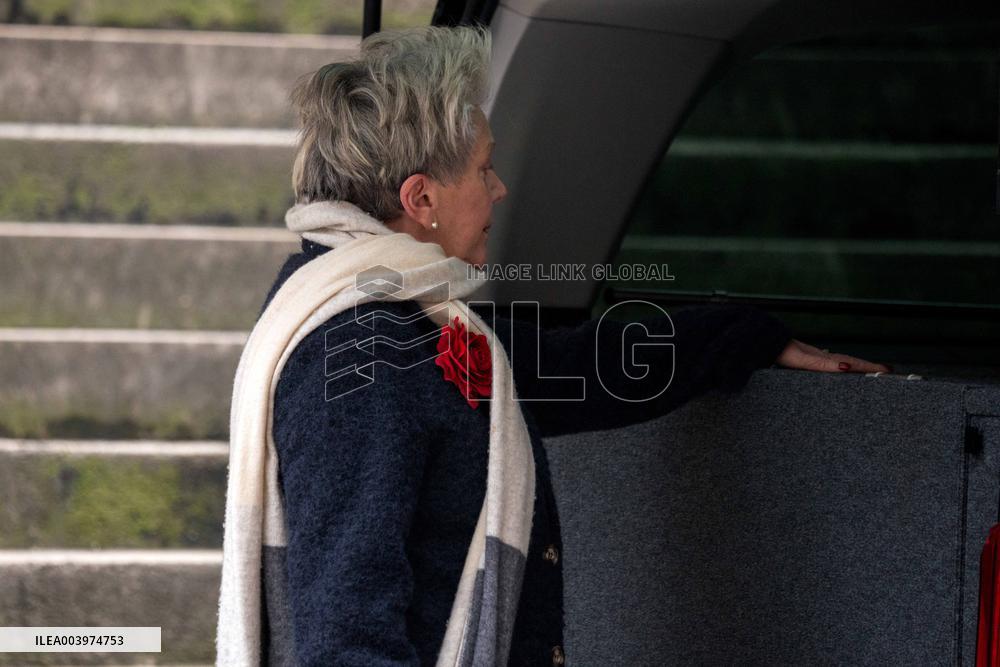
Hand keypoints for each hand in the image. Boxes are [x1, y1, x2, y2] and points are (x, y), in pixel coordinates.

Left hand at [775, 338, 891, 373]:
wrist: (765, 343)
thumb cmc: (782, 353)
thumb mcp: (804, 361)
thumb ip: (824, 364)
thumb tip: (845, 366)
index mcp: (825, 359)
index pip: (853, 363)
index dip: (871, 367)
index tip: (889, 371)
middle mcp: (822, 357)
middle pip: (850, 362)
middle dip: (868, 367)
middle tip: (886, 371)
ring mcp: (814, 358)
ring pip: (839, 362)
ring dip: (855, 367)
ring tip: (868, 371)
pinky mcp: (804, 360)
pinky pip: (827, 364)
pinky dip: (838, 367)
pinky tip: (836, 368)